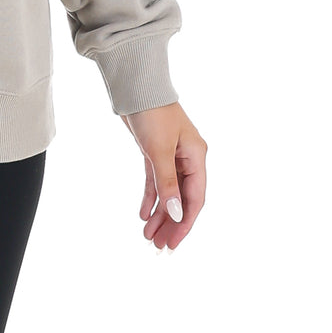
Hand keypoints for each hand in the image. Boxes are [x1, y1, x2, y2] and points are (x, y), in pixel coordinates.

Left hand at [119, 101, 206, 249]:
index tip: (174, 242)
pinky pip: (156, 181)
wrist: (134, 86)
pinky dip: (151, 197)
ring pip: (168, 192)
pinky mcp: (155, 152)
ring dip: (160, 214)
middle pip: (182, 198)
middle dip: (171, 223)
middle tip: (158, 246)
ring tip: (148, 236)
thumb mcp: (159, 151)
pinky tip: (143, 214)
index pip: (195, 199)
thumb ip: (168, 183)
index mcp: (197, 157)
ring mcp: (172, 156)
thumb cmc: (151, 113)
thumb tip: (177, 214)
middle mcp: (188, 158)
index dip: (185, 223)